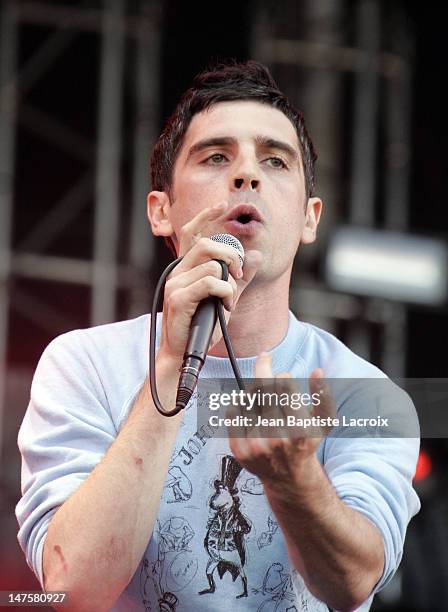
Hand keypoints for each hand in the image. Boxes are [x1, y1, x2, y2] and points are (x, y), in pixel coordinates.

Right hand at [158, 202, 260, 362]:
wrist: (184, 353)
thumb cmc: (202, 326)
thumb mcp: (226, 299)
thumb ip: (240, 278)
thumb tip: (255, 256)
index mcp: (186, 269)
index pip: (191, 232)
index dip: (205, 215)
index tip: (222, 204)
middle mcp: (177, 273)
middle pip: (207, 245)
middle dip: (231, 255)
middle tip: (239, 274)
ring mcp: (176, 285)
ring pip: (212, 265)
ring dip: (230, 283)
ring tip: (230, 300)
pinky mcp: (178, 299)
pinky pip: (210, 283)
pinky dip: (225, 292)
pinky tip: (225, 305)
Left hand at [227, 353, 335, 488]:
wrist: (287, 476)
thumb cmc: (305, 443)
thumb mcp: (323, 423)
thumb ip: (323, 396)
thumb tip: (317, 371)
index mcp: (299, 430)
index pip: (284, 385)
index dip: (283, 375)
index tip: (284, 377)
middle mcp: (276, 439)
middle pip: (263, 389)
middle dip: (265, 374)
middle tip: (267, 370)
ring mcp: (255, 445)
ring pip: (246, 397)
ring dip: (253, 389)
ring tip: (261, 396)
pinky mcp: (239, 449)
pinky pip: (232, 412)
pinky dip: (239, 404)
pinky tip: (250, 408)